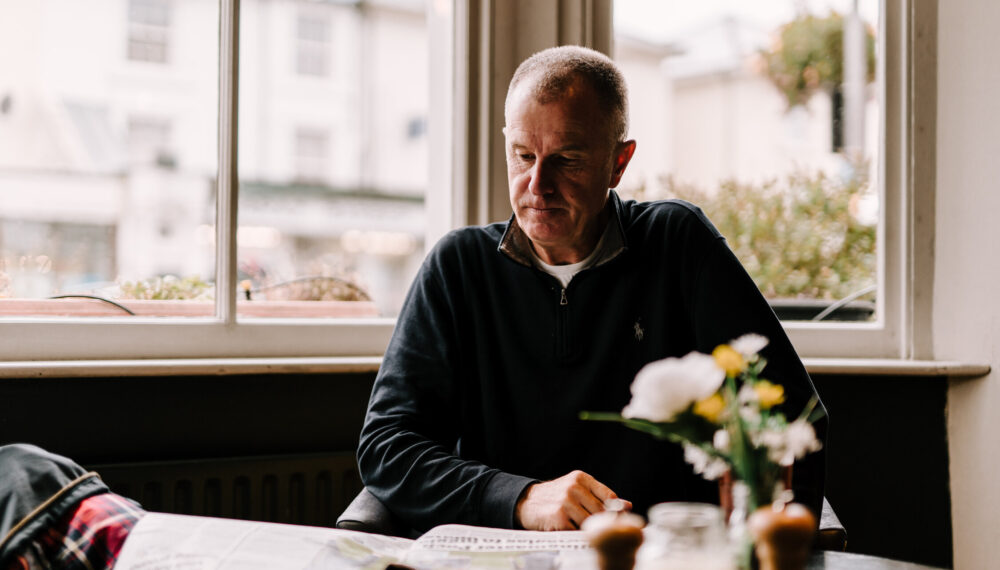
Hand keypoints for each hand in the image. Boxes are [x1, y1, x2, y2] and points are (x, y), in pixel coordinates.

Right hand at [515, 470, 630, 530]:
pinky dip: (577, 535)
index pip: (609, 495)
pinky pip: (577, 531)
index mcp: (581, 478)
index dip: (616, 510)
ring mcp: (566, 502)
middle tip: (602, 531)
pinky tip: (572, 532)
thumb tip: (628, 505)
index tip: (616, 520)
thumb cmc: (556, 498)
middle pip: (601, 511)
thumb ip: (601, 497)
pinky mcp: (559, 517)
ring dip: (590, 530)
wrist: (527, 502)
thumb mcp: (577, 490)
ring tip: (584, 531)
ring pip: (590, 523)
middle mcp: (573, 487)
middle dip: (603, 523)